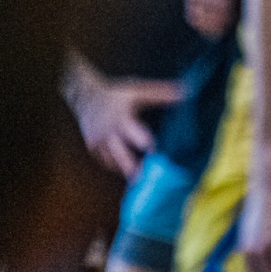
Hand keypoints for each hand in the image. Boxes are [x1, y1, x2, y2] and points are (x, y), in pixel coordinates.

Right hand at [68, 72, 182, 177]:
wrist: (85, 96)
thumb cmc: (115, 94)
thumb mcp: (137, 90)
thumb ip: (160, 94)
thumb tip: (185, 93)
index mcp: (122, 119)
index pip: (139, 137)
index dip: (151, 148)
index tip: (162, 158)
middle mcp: (110, 133)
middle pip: (124, 157)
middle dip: (137, 169)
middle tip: (149, 182)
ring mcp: (99, 143)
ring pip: (115, 163)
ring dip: (127, 170)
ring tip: (141, 182)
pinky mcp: (92, 148)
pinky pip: (106, 162)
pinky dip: (117, 167)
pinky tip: (128, 172)